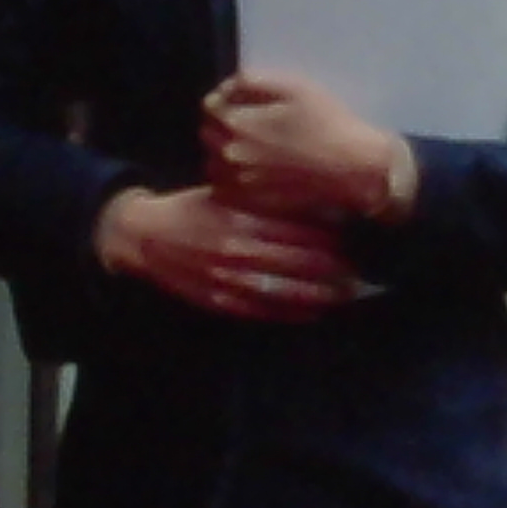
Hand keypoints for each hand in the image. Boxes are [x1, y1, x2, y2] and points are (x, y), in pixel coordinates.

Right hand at [98, 183, 359, 323]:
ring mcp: (228, 280)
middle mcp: (237, 251)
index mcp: (240, 219)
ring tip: (347, 294)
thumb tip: (309, 201)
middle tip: (361, 270)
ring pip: (284, 291)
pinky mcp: (220, 301)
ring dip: (319, 295)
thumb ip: (261, 200)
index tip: (353, 238)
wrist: (145, 236)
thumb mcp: (224, 194)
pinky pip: (262, 311)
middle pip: (297, 263)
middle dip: (333, 269)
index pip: (296, 231)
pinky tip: (314, 312)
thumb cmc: (192, 208)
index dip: (328, 238)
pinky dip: (291, 313)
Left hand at [203, 70, 417, 226]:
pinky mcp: (250, 203)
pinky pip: (226, 187)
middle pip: (208, 133)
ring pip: (214, 161)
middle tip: (252, 122)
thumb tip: (228, 87)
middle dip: (223, 124)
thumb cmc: (326, 123)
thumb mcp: (293, 87)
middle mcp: (229, 156)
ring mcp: (238, 183)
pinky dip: (233, 177)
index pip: (210, 106)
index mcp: (236, 124)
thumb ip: (252, 81)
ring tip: (253, 147)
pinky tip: (257, 170)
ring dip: (225, 151)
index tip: (246, 100)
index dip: (227, 98)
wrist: (352, 169)